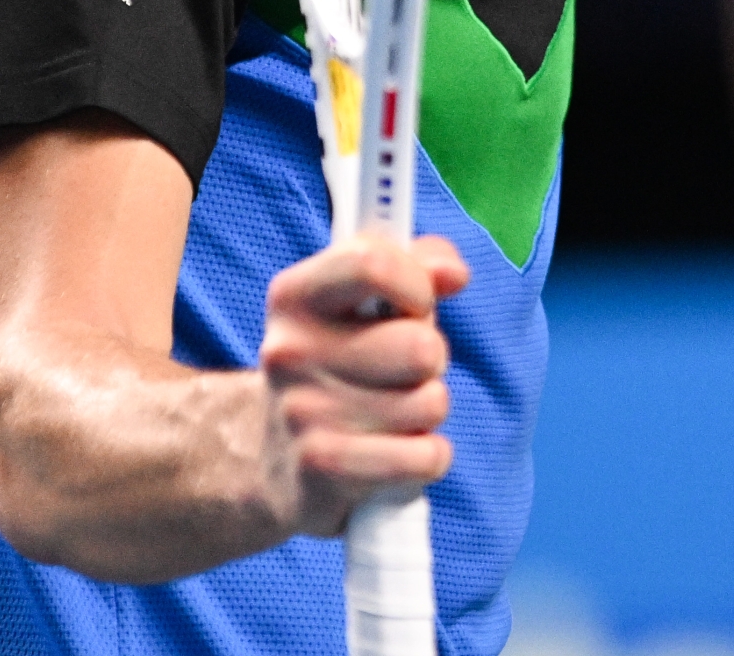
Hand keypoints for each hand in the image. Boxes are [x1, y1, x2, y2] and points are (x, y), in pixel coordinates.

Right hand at [259, 233, 467, 534]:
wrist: (278, 460)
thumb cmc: (339, 364)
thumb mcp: (361, 302)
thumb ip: (418, 265)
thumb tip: (455, 274)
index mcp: (295, 297)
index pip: (373, 263)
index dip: (417, 284)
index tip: (416, 306)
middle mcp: (290, 351)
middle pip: (420, 346)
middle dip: (432, 360)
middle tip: (402, 371)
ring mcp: (303, 413)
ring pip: (430, 403)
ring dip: (428, 411)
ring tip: (393, 414)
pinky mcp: (324, 470)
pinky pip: (426, 457)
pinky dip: (428, 457)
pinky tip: (398, 453)